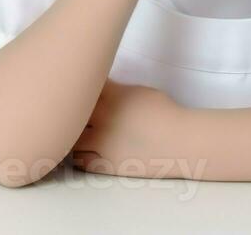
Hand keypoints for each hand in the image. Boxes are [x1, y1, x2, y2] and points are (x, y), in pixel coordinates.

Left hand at [71, 80, 190, 177]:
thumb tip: (103, 93)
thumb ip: (117, 91)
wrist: (179, 143)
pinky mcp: (105, 164)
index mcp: (113, 97)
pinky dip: (79, 154)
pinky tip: (86, 149)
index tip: (79, 88)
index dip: (78, 87)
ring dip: (73, 134)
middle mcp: (103, 118)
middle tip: (73, 110)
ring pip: (72, 138)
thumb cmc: (165, 114)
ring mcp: (102, 143)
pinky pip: (80, 160)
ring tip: (80, 132)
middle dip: (71, 110)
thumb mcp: (141, 92)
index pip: (83, 86)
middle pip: (72, 111)